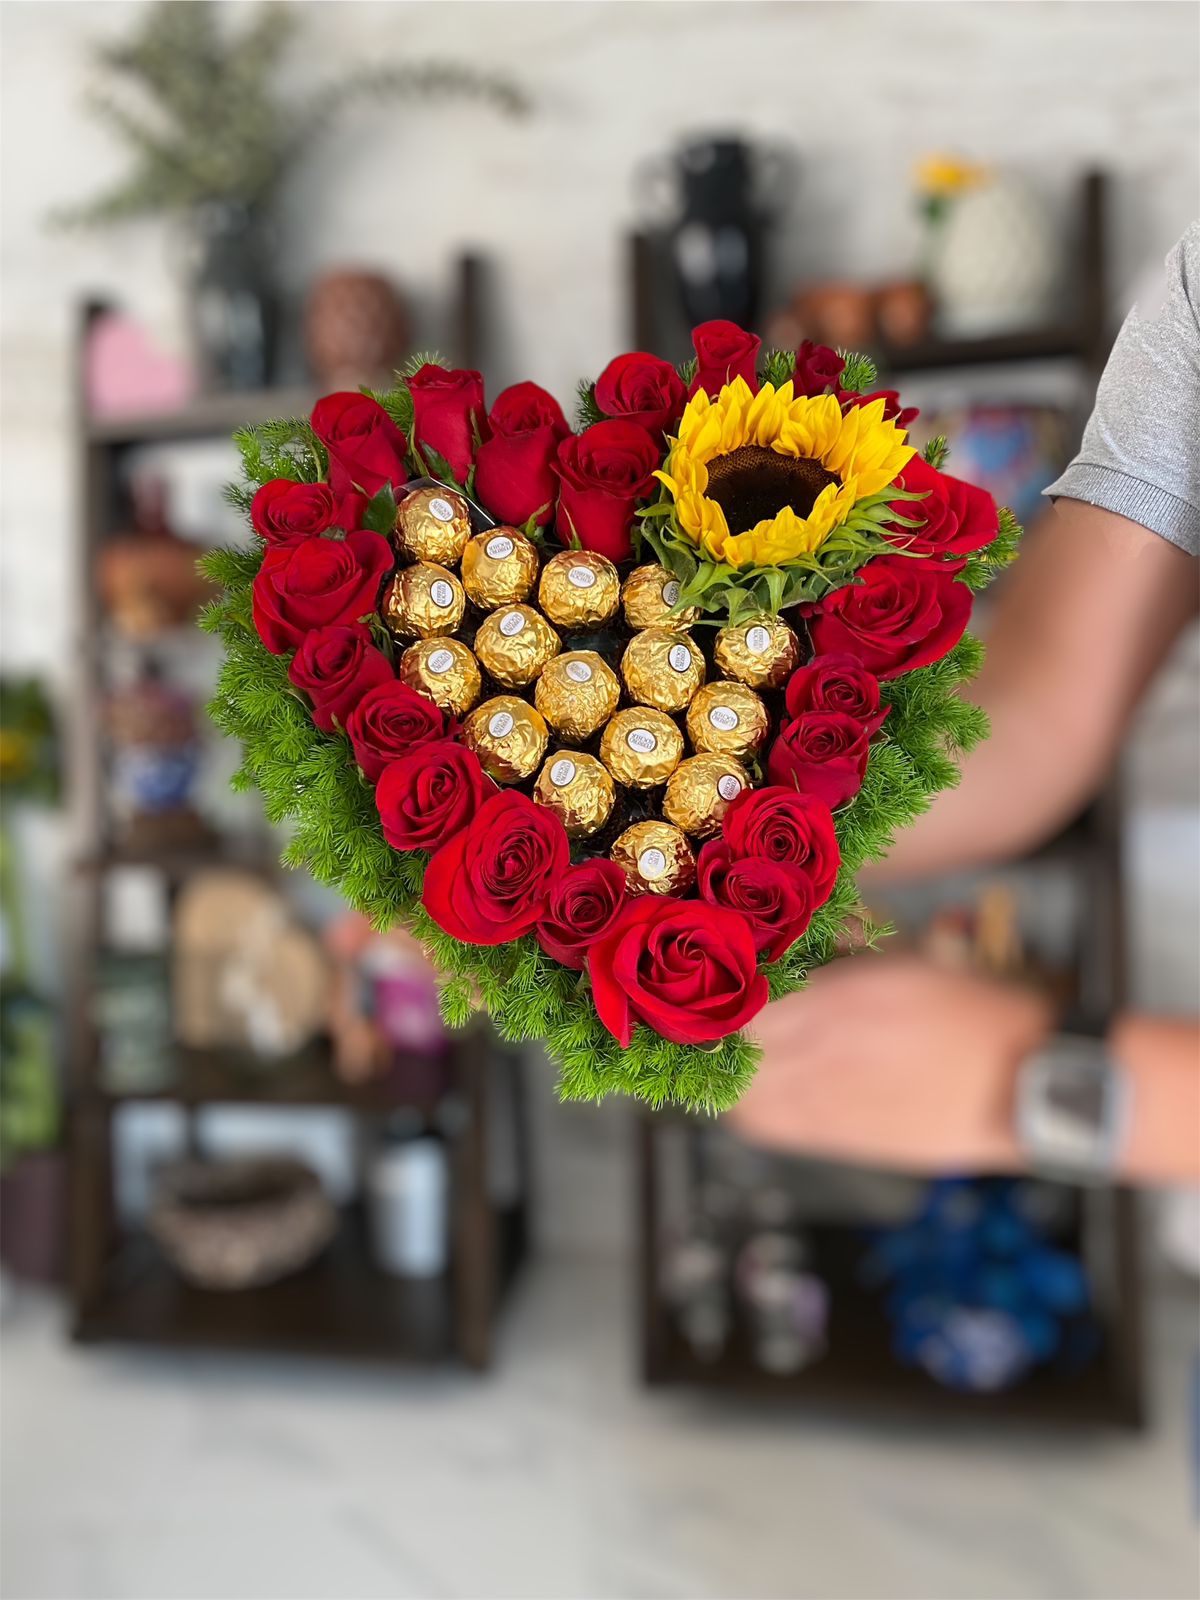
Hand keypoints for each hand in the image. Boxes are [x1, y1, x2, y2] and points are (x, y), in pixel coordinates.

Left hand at [729, 954, 1053, 1172]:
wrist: (1029, 1084)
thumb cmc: (979, 1015)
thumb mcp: (912, 963)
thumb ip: (848, 954)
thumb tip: (802, 950)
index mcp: (846, 995)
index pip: (746, 996)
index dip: (725, 990)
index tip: (719, 982)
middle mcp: (829, 1047)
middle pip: (733, 1046)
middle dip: (720, 1032)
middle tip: (720, 1020)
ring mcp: (832, 1098)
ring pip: (742, 1092)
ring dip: (733, 1073)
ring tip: (742, 1058)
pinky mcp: (844, 1139)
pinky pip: (770, 1126)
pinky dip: (754, 1108)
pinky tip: (765, 1094)